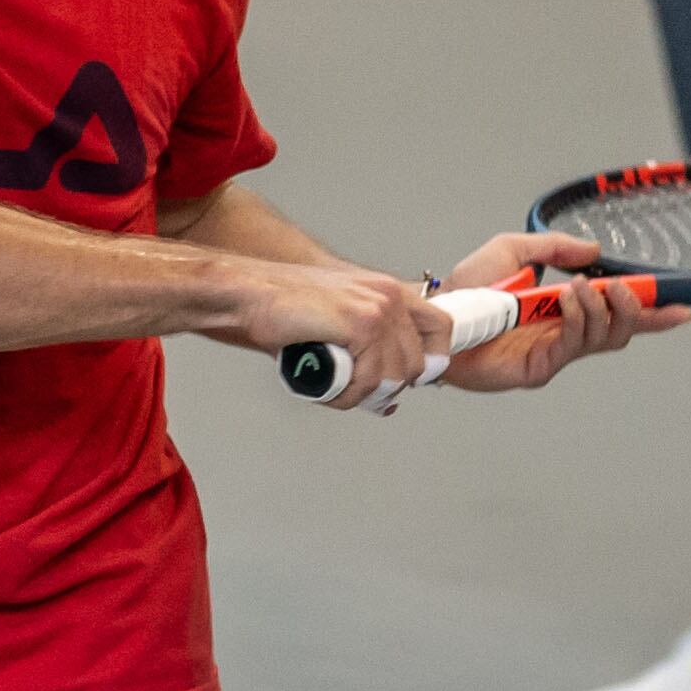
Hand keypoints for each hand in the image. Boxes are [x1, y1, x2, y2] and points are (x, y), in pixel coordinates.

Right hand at [246, 263, 428, 409]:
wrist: (248, 293)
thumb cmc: (284, 308)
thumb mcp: (337, 320)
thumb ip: (367, 351)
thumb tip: (388, 401)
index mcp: (388, 290)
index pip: (441, 329)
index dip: (430, 363)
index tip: (406, 380)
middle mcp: (389, 296)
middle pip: (416, 365)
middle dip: (386, 388)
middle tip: (355, 392)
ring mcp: (377, 310)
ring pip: (393, 378)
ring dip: (363, 395)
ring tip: (335, 388)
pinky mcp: (360, 325)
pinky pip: (369, 380)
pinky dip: (348, 395)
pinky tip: (328, 387)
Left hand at [436, 232, 690, 393]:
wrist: (436, 314)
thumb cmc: (469, 287)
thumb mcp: (513, 251)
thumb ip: (553, 249)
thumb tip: (594, 251)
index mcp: (564, 310)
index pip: (617, 313)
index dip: (651, 312)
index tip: (681, 305)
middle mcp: (565, 334)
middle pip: (620, 331)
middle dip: (632, 309)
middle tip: (621, 287)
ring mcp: (554, 353)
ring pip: (602, 339)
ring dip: (600, 310)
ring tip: (583, 288)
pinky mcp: (538, 368)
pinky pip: (572, 347)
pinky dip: (578, 320)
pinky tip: (567, 301)